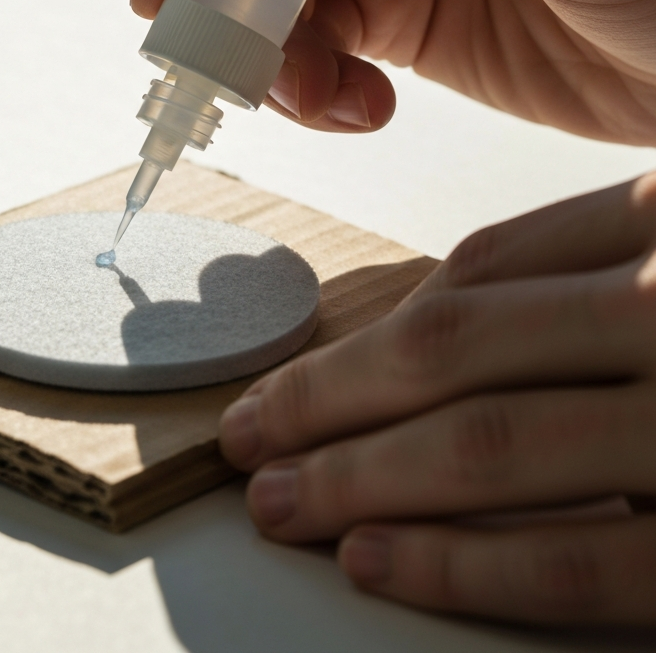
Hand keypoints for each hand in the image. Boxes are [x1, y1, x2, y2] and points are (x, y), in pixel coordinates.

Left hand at [218, 173, 655, 624]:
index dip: (370, 323)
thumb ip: (582, 286)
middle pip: (450, 346)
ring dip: (357, 477)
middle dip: (325, 398)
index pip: (479, 268)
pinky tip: (373, 560)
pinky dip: (459, 563)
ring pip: (484, 441)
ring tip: (279, 503)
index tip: (287, 373)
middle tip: (248, 438)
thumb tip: (419, 333)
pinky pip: (572, 558)